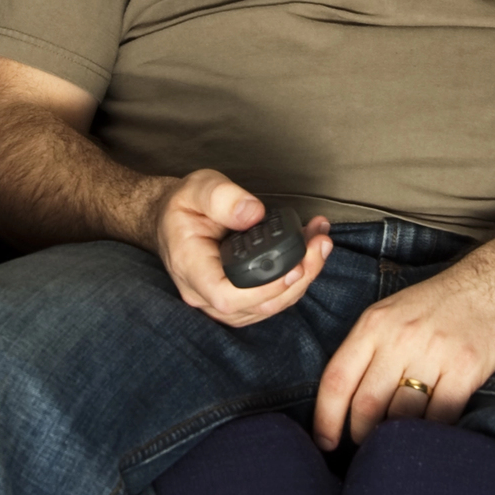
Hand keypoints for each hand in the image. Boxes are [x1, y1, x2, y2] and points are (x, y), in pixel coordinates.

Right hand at [152, 169, 332, 327]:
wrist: (174, 221)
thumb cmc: (185, 206)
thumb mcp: (197, 188)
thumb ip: (221, 197)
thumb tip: (252, 213)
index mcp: (191, 268)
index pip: (227, 296)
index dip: (265, 289)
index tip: (294, 266)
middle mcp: (205, 294)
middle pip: (260, 304)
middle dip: (299, 276)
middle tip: (320, 243)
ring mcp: (223, 302)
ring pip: (271, 306)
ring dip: (304, 276)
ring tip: (320, 240)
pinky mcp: (240, 301)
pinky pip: (273, 299)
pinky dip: (297, 277)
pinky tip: (310, 250)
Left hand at [312, 254, 494, 449]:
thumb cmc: (439, 303)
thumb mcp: (391, 312)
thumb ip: (368, 349)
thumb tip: (345, 401)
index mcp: (374, 324)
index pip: (337, 379)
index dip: (325, 418)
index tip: (325, 442)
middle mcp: (400, 338)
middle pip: (366, 404)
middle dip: (361, 435)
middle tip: (366, 446)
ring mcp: (434, 353)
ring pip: (401, 416)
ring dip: (394, 438)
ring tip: (396, 443)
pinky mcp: (466, 369)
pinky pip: (440, 416)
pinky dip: (431, 432)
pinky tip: (428, 435)